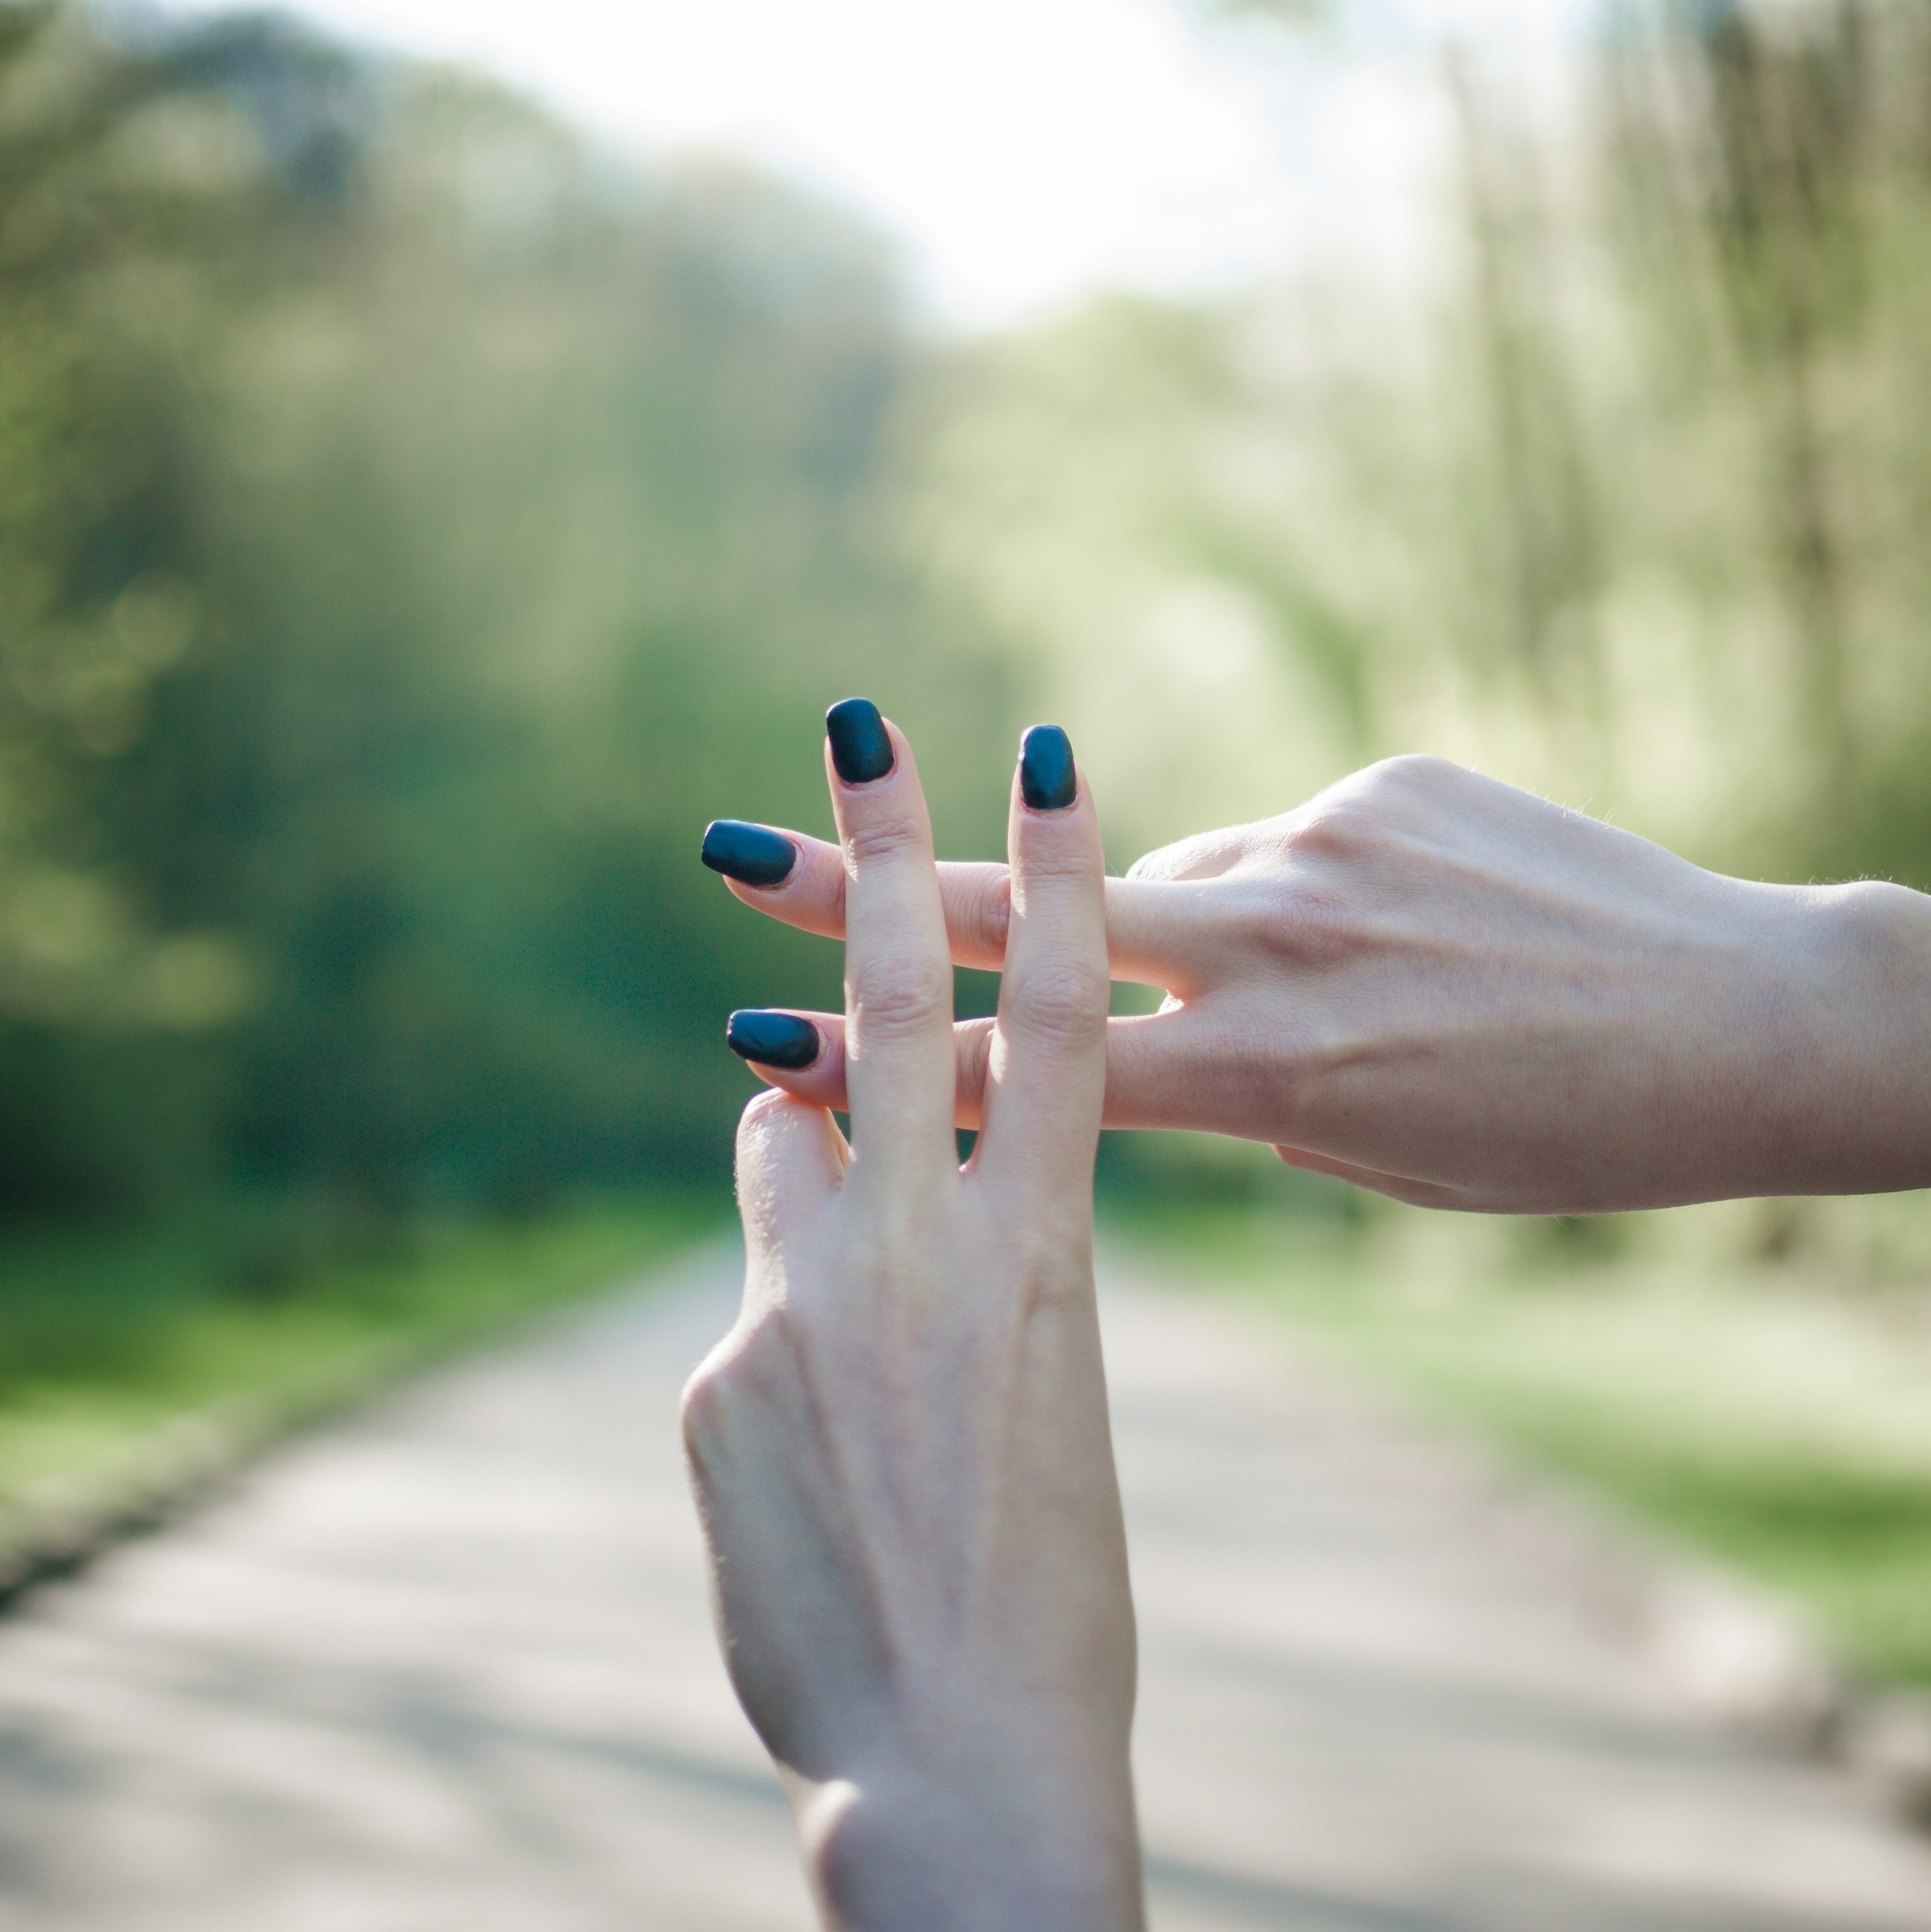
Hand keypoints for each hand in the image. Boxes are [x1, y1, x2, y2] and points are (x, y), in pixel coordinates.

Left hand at [684, 706, 1142, 1930]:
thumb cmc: (1049, 1583)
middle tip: (856, 714)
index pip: (1058, 1018)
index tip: (1040, 750)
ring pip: (781, 1138)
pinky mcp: (721, 1370)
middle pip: (891, 997)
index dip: (1056, 873)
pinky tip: (820, 1452)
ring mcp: (803, 1301)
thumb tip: (882, 1178)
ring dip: (804, 1143)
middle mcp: (918, 1247)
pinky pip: (751, 1287)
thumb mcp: (1050, 1390)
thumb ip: (977, 1262)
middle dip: (880, 842)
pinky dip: (783, 1318)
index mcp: (1046, 1252)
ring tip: (854, 1268)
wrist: (960, 1757)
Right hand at [705, 754, 1930, 1213]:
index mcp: (1266, 1077)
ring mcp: (1321, 849)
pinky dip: (1301, 893)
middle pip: (1024, 917)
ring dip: (1186, 926)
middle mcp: (1271, 945)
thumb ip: (1245, 1100)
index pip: (1030, 1063)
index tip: (758, 1026)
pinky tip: (1414, 935)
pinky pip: (1281, 839)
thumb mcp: (1379, 1168)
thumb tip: (1156, 1033)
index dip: (887, 1053)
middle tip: (739, 844)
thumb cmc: (1561, 1135)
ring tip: (1335, 984)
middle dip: (868, 884)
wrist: (1747, 1019)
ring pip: (1170, 874)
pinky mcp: (1378, 784)